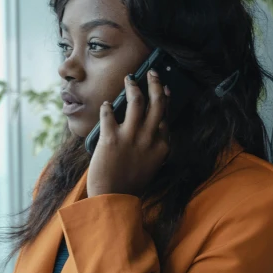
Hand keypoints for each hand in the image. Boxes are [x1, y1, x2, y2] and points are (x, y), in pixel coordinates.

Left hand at [87, 70, 170, 198]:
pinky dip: (107, 107)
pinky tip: (106, 104)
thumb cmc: (130, 185)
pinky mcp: (111, 138)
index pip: (166, 116)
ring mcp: (131, 137)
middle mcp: (149, 138)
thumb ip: (154, 147)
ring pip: (137, 101)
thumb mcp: (151, 166)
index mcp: (161, 146)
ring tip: (129, 79)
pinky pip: (109, 113)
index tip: (164, 89)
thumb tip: (155, 128)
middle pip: (157, 103)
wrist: (113, 199)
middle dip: (155, 84)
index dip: (165, 100)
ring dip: (133, 86)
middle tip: (151, 73)